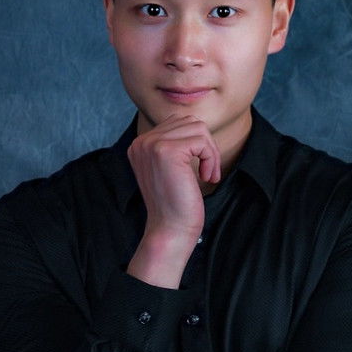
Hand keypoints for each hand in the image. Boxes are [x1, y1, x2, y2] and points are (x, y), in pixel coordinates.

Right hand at [126, 114, 220, 286]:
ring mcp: (151, 144)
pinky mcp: (166, 151)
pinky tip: (206, 177)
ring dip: (210, 152)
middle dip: (206, 145)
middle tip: (208, 170)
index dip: (197, 143)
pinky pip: (201, 141)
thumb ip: (176, 144)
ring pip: (198, 128)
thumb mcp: (172, 168)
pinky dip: (211, 158)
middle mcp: (142, 141)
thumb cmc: (176, 203)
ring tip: (208, 174)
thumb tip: (198, 125)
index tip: (201, 168)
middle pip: (189, 121)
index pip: (177, 122)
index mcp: (140, 144)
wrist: (170, 229)